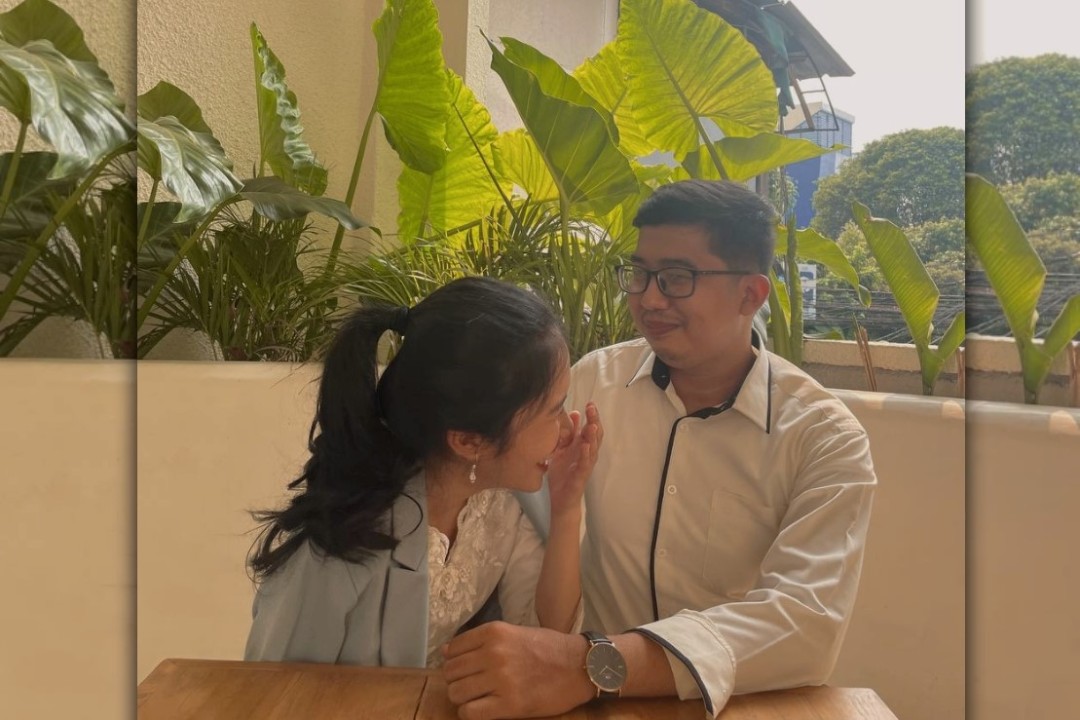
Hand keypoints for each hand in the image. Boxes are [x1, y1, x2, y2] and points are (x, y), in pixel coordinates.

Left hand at [441, 621, 593, 718]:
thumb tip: (446, 652)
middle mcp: (494, 653)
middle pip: (451, 672)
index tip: (464, 669)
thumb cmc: (549, 648)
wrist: (580, 666)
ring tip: (478, 698)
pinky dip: (470, 713)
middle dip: (457, 680)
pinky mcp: (508, 705)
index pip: (453, 649)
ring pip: (456, 693)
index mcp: (494, 633)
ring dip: (462, 698)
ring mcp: (500, 680)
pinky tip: (482, 709)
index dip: (454, 662)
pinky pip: (469, 713)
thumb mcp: (514, 633)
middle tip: (472, 685)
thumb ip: (482, 641)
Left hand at [546, 402, 601, 519]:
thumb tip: (574, 413)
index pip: (590, 428)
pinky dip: (585, 454)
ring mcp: (585, 465)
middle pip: (594, 435)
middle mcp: (586, 454)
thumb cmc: (562, 475)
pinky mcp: (580, 476)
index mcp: (582, 447)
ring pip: (592, 448)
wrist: (561, 500)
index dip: (592, 416)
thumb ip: (569, 433)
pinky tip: (584, 446)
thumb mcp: (562, 450)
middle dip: (594, 421)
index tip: (589, 403)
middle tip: (592, 408)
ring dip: (592, 436)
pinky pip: (585, 464)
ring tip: (591, 425)